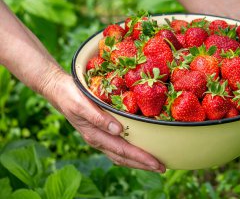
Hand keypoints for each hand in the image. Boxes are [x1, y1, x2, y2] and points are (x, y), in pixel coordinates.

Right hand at [47, 72, 165, 172]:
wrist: (58, 91)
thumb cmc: (71, 95)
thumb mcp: (83, 104)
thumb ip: (99, 118)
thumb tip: (118, 130)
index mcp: (95, 135)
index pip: (123, 150)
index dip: (141, 158)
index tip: (156, 163)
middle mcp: (98, 140)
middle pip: (124, 158)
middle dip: (143, 164)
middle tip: (162, 168)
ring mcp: (99, 138)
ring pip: (121, 156)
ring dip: (138, 161)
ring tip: (154, 163)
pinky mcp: (100, 132)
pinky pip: (117, 148)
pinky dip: (130, 153)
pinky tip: (139, 150)